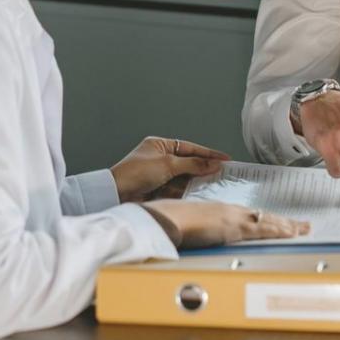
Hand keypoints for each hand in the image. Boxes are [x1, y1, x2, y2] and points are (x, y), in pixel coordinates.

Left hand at [111, 137, 228, 202]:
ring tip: (214, 184)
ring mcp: (159, 174)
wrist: (116, 194)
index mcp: (160, 145)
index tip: (224, 158)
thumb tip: (213, 164)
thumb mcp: (168, 164)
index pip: (190, 148)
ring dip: (197, 181)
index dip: (208, 153)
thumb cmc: (134, 173)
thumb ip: (193, 164)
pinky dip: (187, 191)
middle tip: (223, 173)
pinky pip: (178, 189)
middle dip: (204, 168)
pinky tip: (198, 194)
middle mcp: (160, 158)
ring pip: (184, 177)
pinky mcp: (158, 190)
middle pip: (188, 163)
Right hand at [141, 199, 309, 248]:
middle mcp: (232, 212)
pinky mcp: (234, 228)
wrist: (166, 219)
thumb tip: (206, 238)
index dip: (268, 220)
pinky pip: (262, 229)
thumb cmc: (172, 222)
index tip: (281, 222)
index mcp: (222, 212)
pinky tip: (290, 233)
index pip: (252, 216)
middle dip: (284, 222)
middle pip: (264, 217)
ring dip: (287, 226)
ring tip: (303, 228)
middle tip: (303, 225)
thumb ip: (203, 231)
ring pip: (268, 221)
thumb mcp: (192, 226)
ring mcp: (234, 219)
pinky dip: (278, 230)